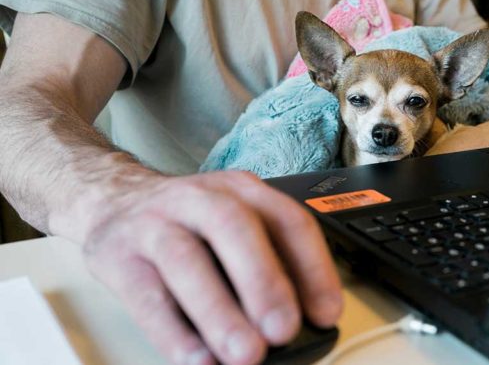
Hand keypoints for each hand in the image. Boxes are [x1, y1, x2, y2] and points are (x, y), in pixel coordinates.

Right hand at [80, 171, 342, 364]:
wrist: (112, 199)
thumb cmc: (188, 221)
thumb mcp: (233, 223)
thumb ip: (267, 261)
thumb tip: (303, 318)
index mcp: (242, 190)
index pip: (288, 220)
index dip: (313, 267)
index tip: (327, 313)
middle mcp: (200, 199)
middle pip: (234, 228)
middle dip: (263, 282)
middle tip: (284, 330)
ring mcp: (155, 223)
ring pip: (186, 261)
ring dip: (219, 313)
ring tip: (245, 355)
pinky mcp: (118, 255)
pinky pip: (146, 297)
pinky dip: (174, 334)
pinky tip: (198, 361)